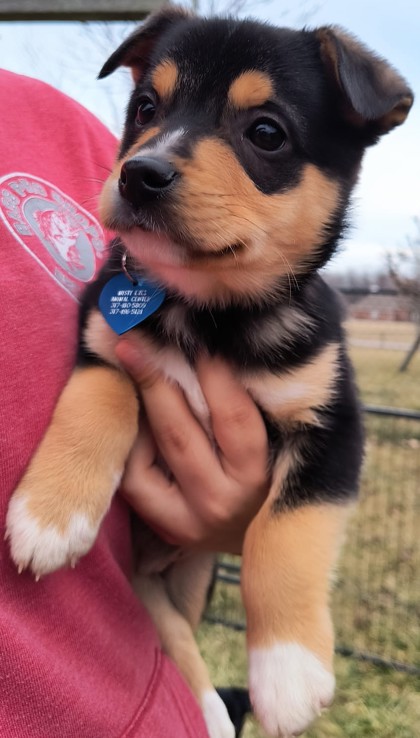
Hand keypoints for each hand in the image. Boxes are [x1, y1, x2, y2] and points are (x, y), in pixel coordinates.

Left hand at [115, 335, 268, 553]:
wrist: (261, 537)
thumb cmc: (273, 477)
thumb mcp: (276, 443)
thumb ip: (253, 403)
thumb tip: (216, 344)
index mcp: (262, 475)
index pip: (232, 415)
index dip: (211, 370)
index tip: (195, 337)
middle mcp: (225, 501)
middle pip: (180, 432)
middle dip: (154, 378)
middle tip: (133, 339)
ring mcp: (191, 520)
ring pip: (149, 455)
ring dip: (136, 407)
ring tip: (128, 367)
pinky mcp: (167, 528)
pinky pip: (135, 480)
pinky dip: (131, 444)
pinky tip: (134, 416)